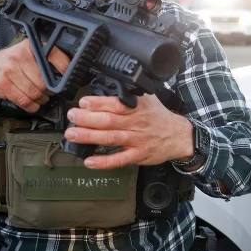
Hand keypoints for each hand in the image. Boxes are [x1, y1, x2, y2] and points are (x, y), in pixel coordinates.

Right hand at [0, 39, 70, 112]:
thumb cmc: (10, 64)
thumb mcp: (26, 55)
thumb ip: (43, 62)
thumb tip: (65, 76)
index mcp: (30, 47)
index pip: (54, 56)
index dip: (64, 69)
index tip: (67, 79)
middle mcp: (20, 56)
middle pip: (45, 81)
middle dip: (49, 91)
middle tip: (48, 93)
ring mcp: (9, 69)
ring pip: (35, 92)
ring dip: (40, 100)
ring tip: (40, 99)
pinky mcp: (2, 83)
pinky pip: (23, 100)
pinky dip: (31, 106)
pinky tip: (32, 105)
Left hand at [64, 95, 194, 169]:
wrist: (178, 136)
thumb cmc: (158, 117)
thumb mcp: (147, 99)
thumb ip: (128, 95)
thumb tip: (104, 89)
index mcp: (137, 107)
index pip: (116, 104)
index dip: (98, 103)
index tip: (83, 103)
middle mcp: (137, 123)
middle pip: (109, 120)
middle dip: (87, 119)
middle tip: (72, 116)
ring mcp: (137, 140)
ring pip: (111, 138)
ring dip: (89, 136)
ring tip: (72, 134)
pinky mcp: (138, 155)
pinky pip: (119, 160)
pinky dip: (104, 162)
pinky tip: (89, 161)